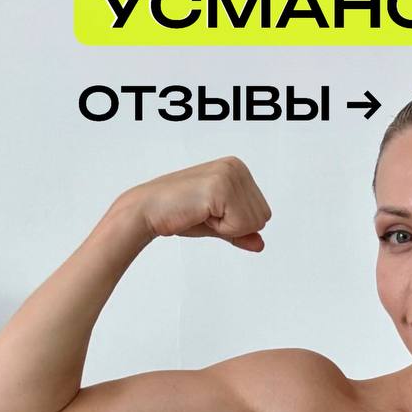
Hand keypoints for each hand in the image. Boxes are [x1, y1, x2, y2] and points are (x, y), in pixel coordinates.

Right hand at [120, 156, 271, 250]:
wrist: (148, 211)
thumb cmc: (178, 214)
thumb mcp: (217, 224)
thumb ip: (241, 231)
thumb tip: (261, 244)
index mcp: (238, 169)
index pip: (263, 214)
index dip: (237, 224)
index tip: (210, 212)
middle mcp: (237, 167)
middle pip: (263, 218)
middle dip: (234, 226)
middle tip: (204, 214)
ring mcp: (230, 174)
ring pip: (254, 223)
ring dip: (226, 227)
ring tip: (201, 212)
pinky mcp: (221, 187)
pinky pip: (241, 225)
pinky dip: (221, 228)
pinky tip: (200, 213)